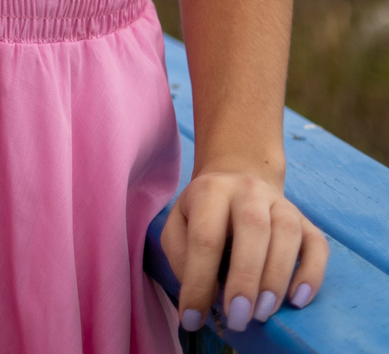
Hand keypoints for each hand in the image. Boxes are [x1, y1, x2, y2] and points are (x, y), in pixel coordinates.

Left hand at [161, 169, 327, 331]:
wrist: (238, 177)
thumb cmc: (204, 212)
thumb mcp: (178, 224)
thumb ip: (181, 256)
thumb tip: (203, 295)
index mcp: (210, 190)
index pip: (205, 236)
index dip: (199, 280)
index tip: (193, 318)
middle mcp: (248, 190)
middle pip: (253, 226)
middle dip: (245, 277)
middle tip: (237, 318)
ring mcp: (281, 203)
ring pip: (288, 232)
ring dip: (276, 277)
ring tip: (263, 313)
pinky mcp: (306, 221)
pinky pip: (317, 244)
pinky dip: (312, 274)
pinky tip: (298, 300)